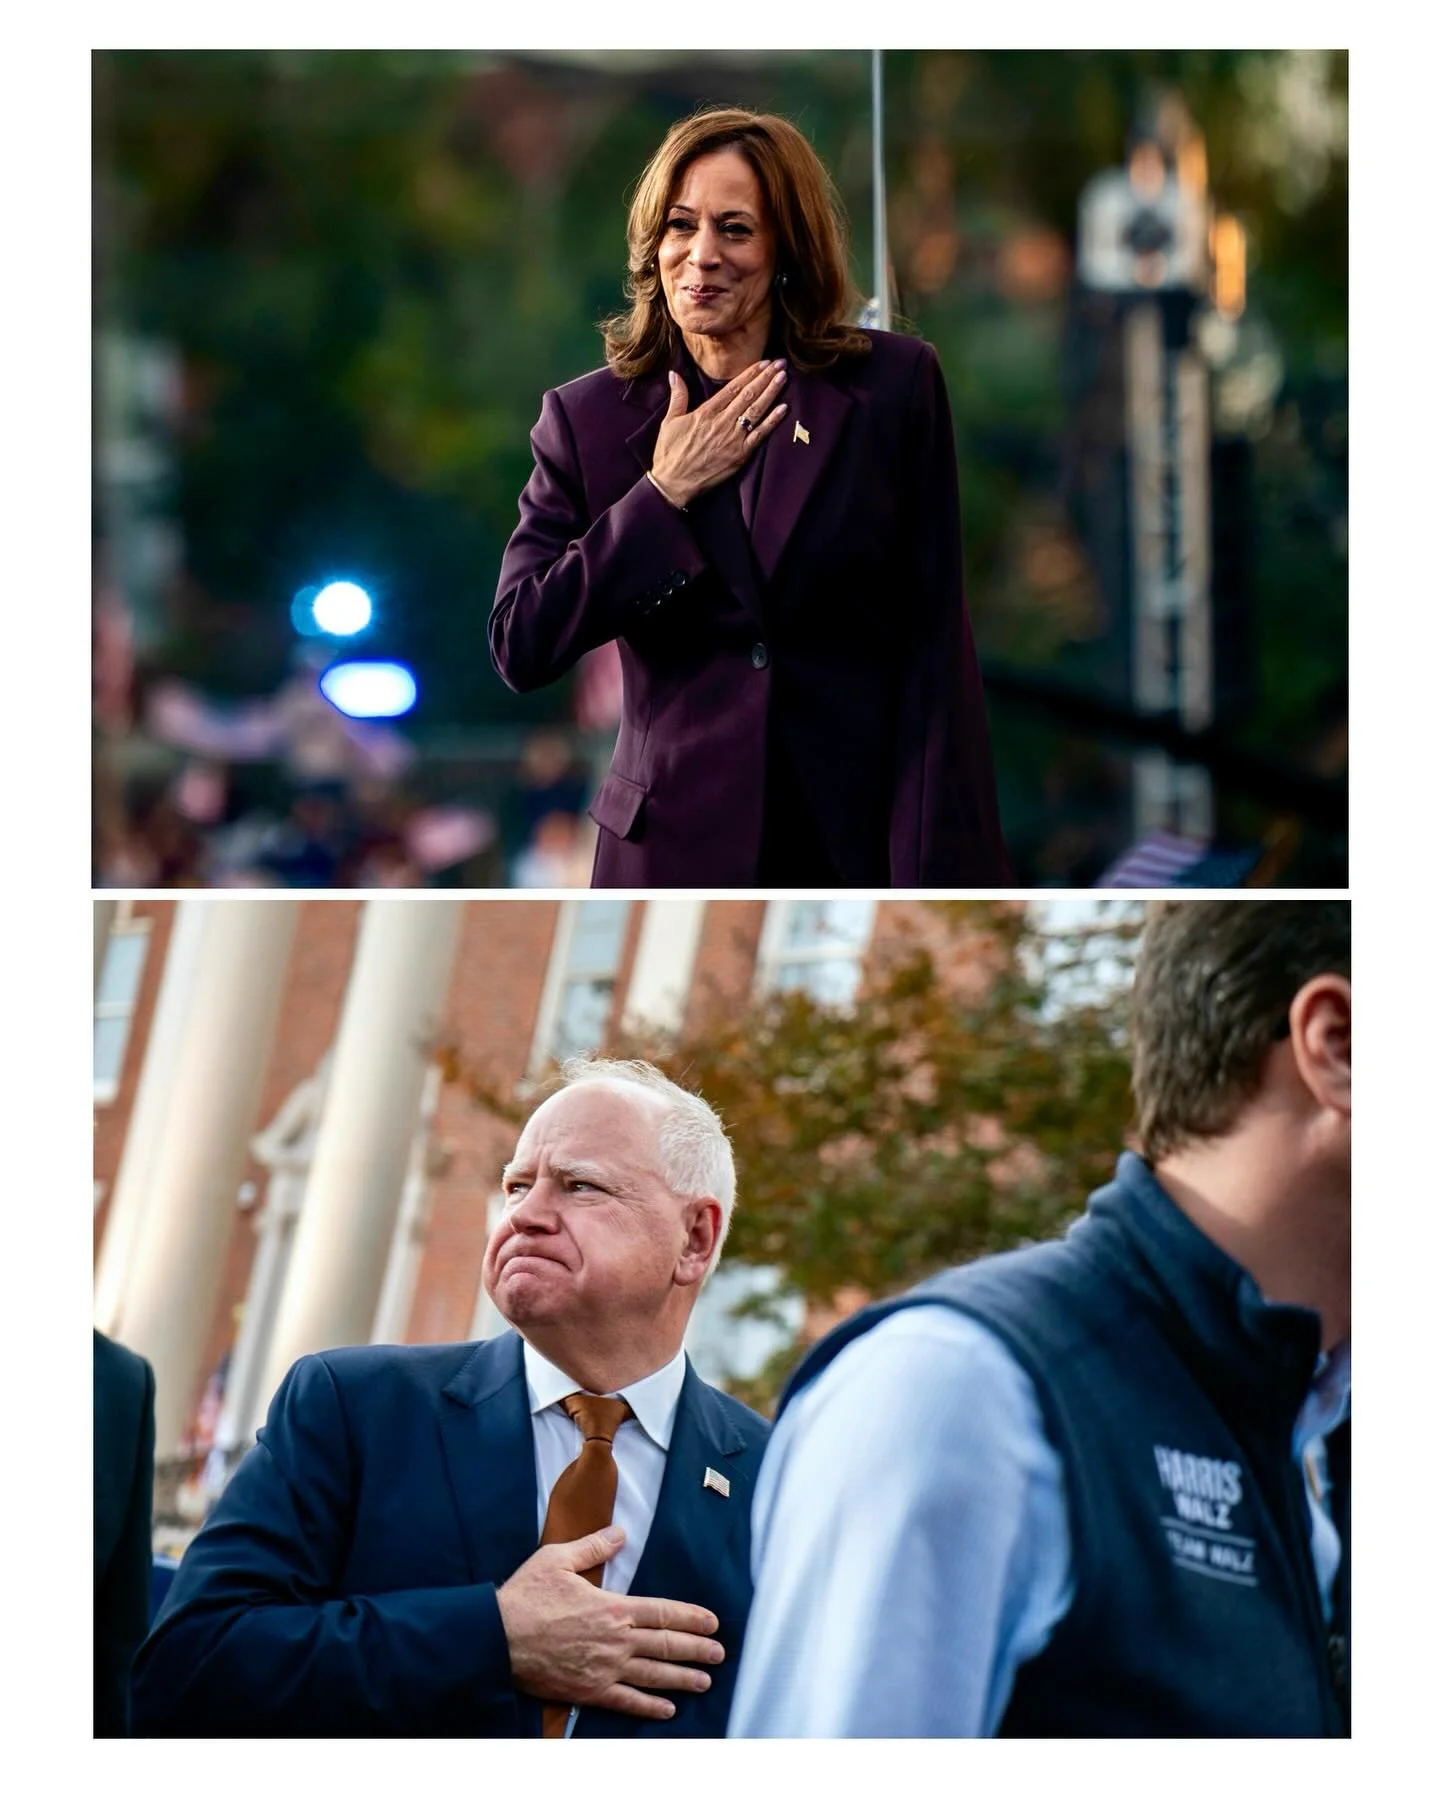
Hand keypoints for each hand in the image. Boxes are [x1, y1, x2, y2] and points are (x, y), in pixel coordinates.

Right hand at [495, 1525, 724, 1720]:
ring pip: (653, 1677)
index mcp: (612, 1607)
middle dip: (696, 1649)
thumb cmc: (526, 1597)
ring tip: (704, 1681)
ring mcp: (603, 1669)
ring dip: (682, 1679)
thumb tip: (620, 1533)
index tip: (712, 1622)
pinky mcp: (588, 1691)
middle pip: (665, 1646)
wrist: (496, 1638)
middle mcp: (615, 1641)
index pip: (662, 1612)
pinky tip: (666, 1710)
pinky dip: (648, 1707)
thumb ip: (594, 1546)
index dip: (691, 1618)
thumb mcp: (559, 1558)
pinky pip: (625, 1702)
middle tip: (719, 1654)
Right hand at [650, 360, 788, 508]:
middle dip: (766, 377)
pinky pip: (760, 435)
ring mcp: (733, 439)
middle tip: (781, 363)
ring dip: (772, 393)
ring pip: (757, 410)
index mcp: (706, 412)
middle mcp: (722, 422)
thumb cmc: (670, 453)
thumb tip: (674, 374)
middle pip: (749, 395)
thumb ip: (678, 396)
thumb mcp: (670, 421)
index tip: (764, 362)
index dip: (750, 373)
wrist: (674, 483)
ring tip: (784, 377)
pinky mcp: (740, 455)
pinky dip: (772, 421)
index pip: (733, 387)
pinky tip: (784, 408)